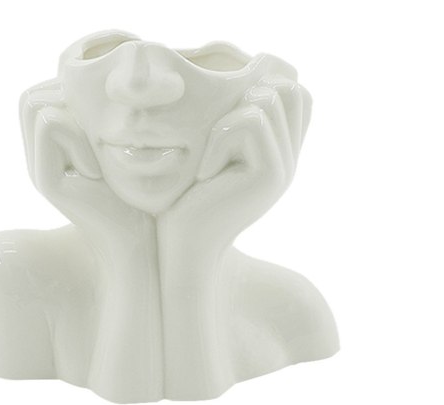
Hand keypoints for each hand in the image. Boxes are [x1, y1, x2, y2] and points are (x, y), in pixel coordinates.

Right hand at [20, 80, 151, 253]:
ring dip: (75, 119)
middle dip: (70, 103)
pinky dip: (79, 138)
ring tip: (98, 155)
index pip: (41, 93)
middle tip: (100, 138)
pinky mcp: (45, 180)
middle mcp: (38, 156)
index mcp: (52, 148)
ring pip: (37, 104)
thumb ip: (101, 120)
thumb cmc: (138, 193)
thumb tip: (102, 80)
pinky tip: (97, 171)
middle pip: (31, 96)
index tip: (104, 132)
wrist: (136, 241)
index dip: (71, 95)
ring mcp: (37, 168)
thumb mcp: (120, 148)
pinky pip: (51, 124)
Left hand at [158, 73, 311, 250]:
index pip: (295, 93)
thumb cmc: (183, 199)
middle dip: (245, 97)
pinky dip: (218, 140)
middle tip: (215, 138)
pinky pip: (249, 123)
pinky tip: (204, 173)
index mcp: (278, 151)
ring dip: (226, 120)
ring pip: (269, 99)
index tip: (221, 121)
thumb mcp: (208, 154)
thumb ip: (230, 125)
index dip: (261, 88)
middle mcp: (289, 158)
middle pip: (289, 88)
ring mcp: (285, 166)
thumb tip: (236, 83)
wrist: (182, 248)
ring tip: (208, 159)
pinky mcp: (270, 175)